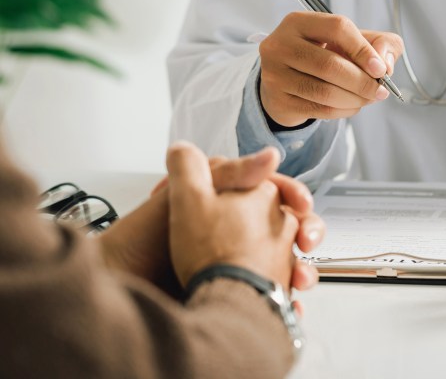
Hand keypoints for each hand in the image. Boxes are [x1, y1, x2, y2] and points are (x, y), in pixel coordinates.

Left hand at [100, 146, 323, 292]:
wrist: (128, 284)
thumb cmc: (148, 239)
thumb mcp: (188, 194)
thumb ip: (230, 170)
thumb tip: (271, 154)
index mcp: (227, 200)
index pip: (274, 190)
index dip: (293, 194)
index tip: (302, 205)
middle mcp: (235, 228)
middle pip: (288, 225)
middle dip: (308, 231)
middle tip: (306, 241)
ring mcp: (238, 260)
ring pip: (288, 260)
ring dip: (303, 269)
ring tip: (300, 279)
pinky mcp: (235, 290)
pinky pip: (274, 294)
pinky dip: (288, 300)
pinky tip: (291, 302)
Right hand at [258, 11, 403, 126]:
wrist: (285, 79)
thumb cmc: (323, 54)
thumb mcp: (350, 41)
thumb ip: (379, 43)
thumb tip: (386, 64)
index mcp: (299, 22)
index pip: (337, 28)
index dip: (363, 49)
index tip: (380, 68)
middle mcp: (281, 45)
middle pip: (330, 65)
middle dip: (362, 81)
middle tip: (380, 90)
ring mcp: (275, 74)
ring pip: (325, 92)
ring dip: (355, 99)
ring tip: (369, 98)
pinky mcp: (278, 100)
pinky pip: (319, 110)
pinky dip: (344, 111)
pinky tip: (352, 105)